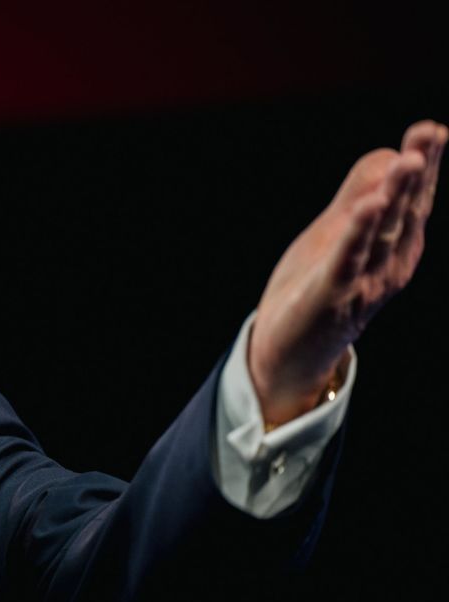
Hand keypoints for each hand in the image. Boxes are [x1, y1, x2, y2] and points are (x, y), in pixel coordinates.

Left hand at [249, 120, 446, 425]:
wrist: (290, 350)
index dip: (425, 164)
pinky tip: (367, 208)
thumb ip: (362, 194)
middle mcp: (389, 263)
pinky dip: (357, 234)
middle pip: (405, 211)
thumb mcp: (341, 232)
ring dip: (396, 196)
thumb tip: (391, 152)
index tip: (433, 130)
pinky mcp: (331, 297)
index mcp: (395, 246)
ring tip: (407, 162)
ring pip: (383, 233)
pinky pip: (346, 261)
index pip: (413, 199)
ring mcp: (363, 281)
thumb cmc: (319, 284)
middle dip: (418, 173)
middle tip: (429, 135)